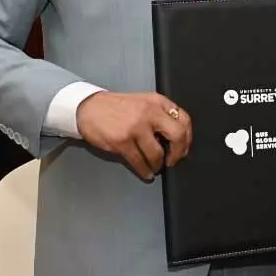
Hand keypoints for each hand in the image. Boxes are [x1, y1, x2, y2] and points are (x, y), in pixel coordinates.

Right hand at [76, 91, 191, 180]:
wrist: (88, 107)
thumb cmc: (116, 106)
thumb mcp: (143, 102)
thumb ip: (159, 113)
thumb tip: (175, 135)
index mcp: (157, 102)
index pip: (184, 119)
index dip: (187, 137)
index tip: (184, 147)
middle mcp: (150, 112)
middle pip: (177, 135)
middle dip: (179, 152)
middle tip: (174, 160)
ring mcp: (136, 127)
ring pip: (157, 153)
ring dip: (158, 164)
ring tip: (156, 167)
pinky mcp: (122, 141)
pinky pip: (139, 161)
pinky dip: (145, 171)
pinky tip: (146, 173)